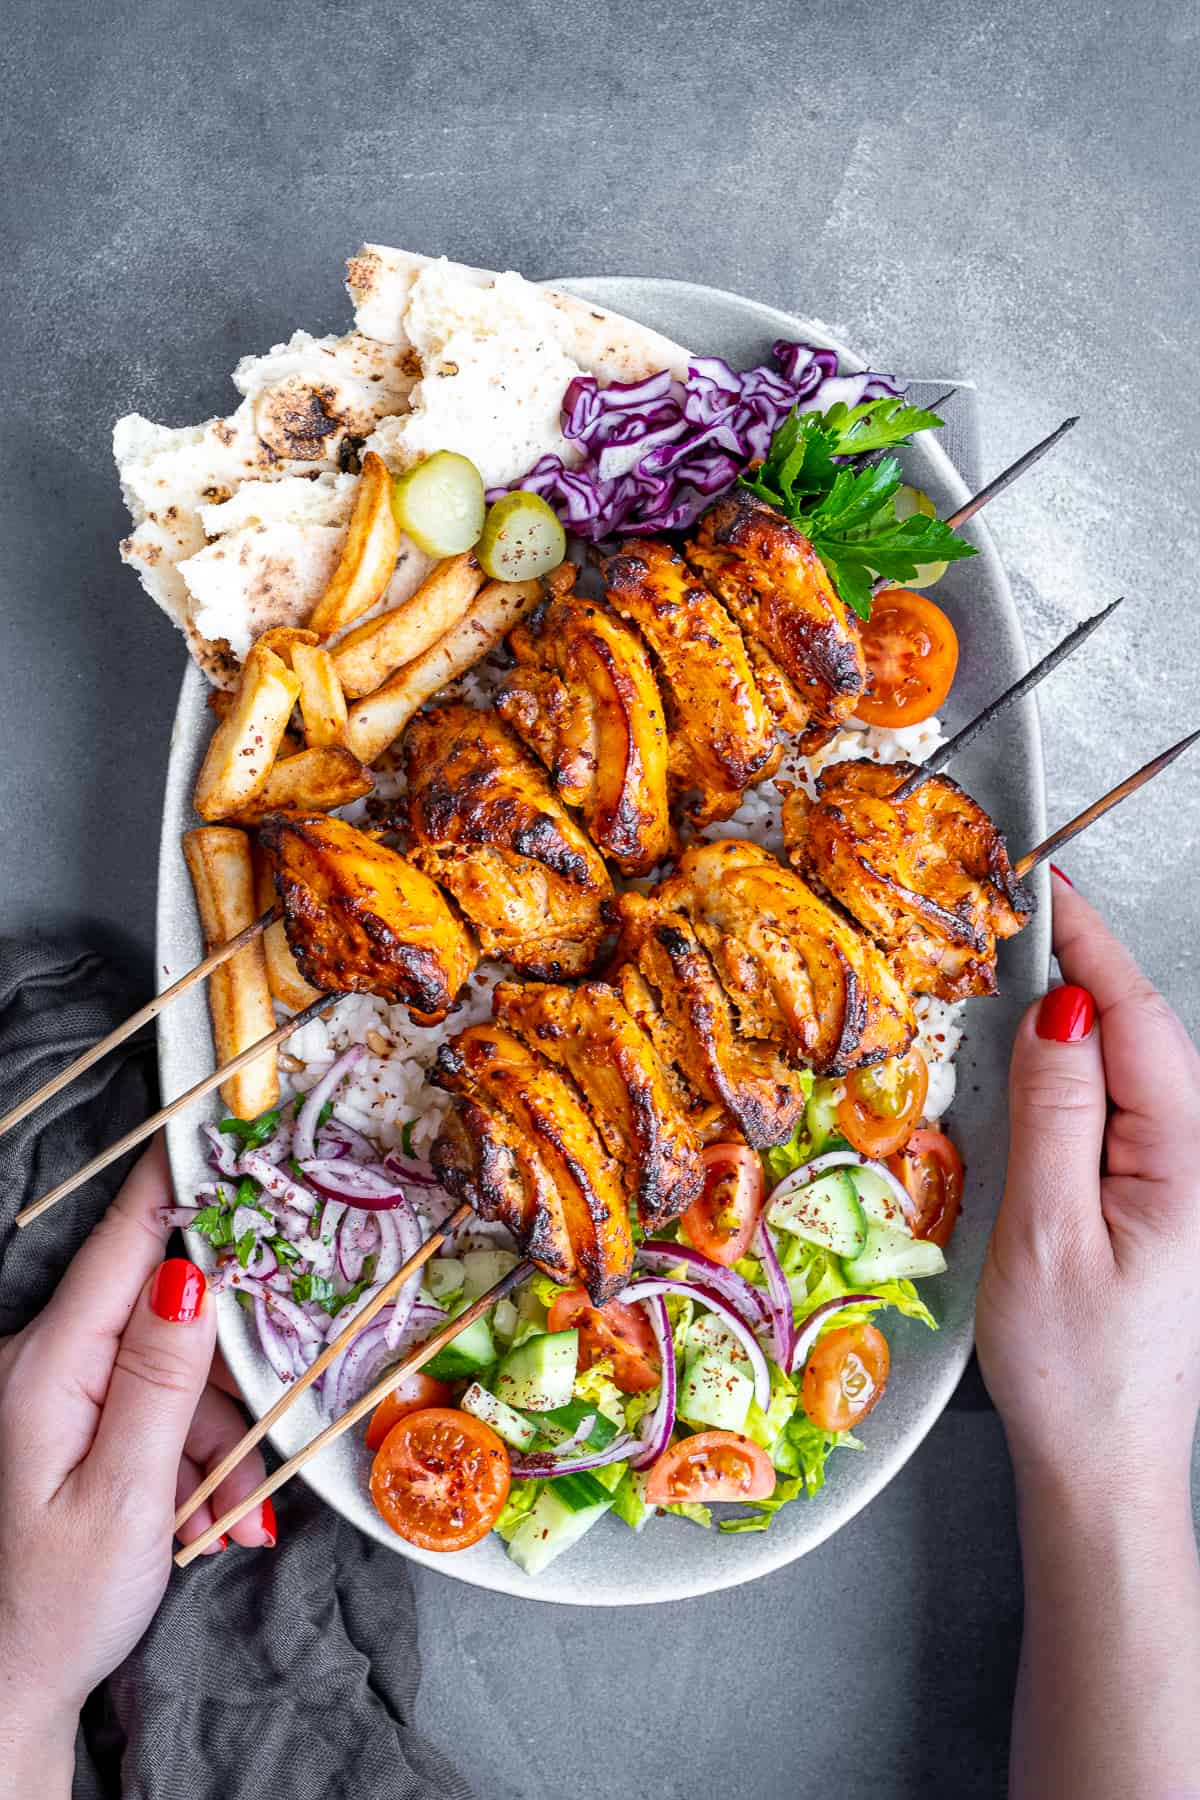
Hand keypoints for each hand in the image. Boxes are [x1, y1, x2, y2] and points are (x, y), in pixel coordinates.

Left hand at [0, 1139, 272, 1795]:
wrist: (8, 1688)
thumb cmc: (56, 1604)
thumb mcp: (123, 1496)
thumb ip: (162, 1380)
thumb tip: (192, 1273)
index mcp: (49, 1367)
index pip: (124, 1244)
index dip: (177, 1179)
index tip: (223, 1120)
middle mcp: (47, 1361)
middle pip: (166, 1309)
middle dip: (223, 1374)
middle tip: (244, 1454)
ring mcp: (59, 1389)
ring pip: (174, 1364)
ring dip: (212, 1431)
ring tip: (218, 1518)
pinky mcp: (75, 1418)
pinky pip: (157, 1403)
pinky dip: (191, 1452)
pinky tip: (200, 1513)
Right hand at [977, 871, 1199, 1483]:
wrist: (1101, 1471)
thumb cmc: (1077, 1372)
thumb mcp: (1046, 1234)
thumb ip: (1054, 1114)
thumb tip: (1054, 1012)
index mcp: (1182, 1160)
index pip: (1135, 1019)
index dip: (1089, 944)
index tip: (1045, 884)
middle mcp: (1192, 1162)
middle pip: (1137, 1035)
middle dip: (1078, 966)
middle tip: (1010, 917)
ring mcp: (1173, 1185)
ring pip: (1123, 1072)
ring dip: (1070, 1019)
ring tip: (1010, 974)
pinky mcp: (1147, 1207)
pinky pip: (1111, 1114)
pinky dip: (1069, 1074)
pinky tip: (1029, 1066)